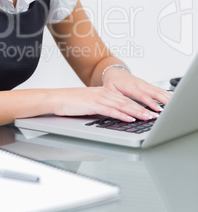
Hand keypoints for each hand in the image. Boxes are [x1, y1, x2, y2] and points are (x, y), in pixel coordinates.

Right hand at [52, 70, 171, 121]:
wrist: (56, 98)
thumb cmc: (70, 102)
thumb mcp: (89, 104)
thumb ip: (101, 107)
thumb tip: (112, 114)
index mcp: (103, 92)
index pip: (124, 99)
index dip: (138, 105)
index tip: (149, 110)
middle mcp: (103, 93)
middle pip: (127, 101)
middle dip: (142, 108)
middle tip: (155, 114)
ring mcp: (99, 98)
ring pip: (122, 105)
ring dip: (136, 112)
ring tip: (147, 117)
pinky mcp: (93, 105)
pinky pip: (111, 110)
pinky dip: (122, 115)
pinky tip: (130, 119)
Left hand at [101, 67, 171, 119]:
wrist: (114, 72)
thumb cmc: (112, 83)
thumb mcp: (109, 90)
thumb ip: (116, 99)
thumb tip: (122, 108)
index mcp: (129, 86)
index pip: (141, 95)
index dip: (149, 103)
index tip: (157, 109)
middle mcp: (138, 83)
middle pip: (153, 91)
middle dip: (162, 100)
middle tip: (169, 108)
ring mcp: (143, 83)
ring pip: (157, 89)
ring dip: (166, 96)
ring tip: (174, 104)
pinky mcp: (146, 84)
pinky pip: (158, 89)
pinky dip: (165, 93)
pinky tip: (171, 98)